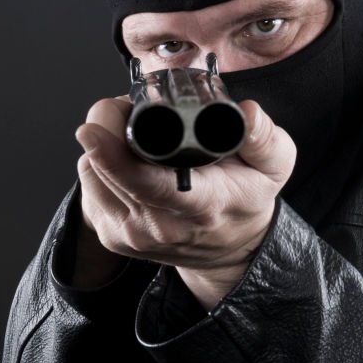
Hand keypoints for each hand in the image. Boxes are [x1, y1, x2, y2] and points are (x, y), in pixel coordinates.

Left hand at [74, 95, 295, 308]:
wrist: (231, 251)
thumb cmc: (246, 201)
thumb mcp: (274, 167)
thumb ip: (264, 139)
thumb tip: (248, 114)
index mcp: (200, 205)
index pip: (147, 182)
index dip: (112, 153)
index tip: (94, 126)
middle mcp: (159, 225)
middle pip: (105, 168)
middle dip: (109, 126)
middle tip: (134, 111)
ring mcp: (132, 235)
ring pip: (91, 172)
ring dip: (102, 145)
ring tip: (135, 141)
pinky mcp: (112, 236)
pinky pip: (88, 186)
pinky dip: (99, 166)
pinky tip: (128, 163)